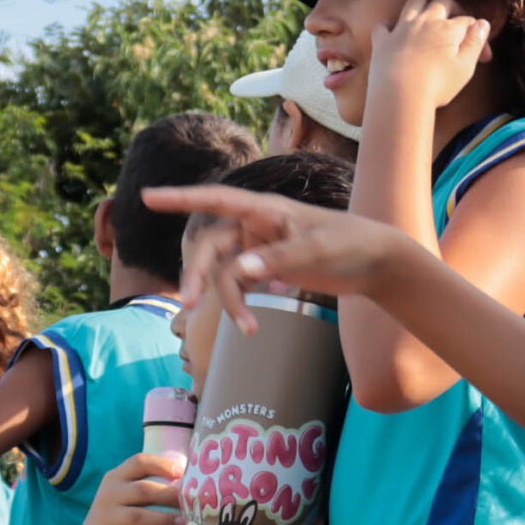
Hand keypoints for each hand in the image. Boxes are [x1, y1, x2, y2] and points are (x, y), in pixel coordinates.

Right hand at [75, 450, 186, 524]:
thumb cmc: (120, 513)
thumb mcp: (125, 492)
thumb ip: (148, 483)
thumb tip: (192, 479)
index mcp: (116, 477)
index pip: (138, 462)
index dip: (161, 464)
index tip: (181, 472)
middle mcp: (109, 494)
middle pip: (142, 490)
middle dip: (169, 495)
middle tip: (191, 503)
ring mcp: (104, 516)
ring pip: (136, 517)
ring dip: (162, 520)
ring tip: (182, 523)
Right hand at [146, 184, 408, 334]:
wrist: (377, 263)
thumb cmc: (351, 243)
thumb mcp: (319, 250)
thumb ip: (279, 259)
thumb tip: (240, 270)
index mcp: (266, 208)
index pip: (216, 199)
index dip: (180, 198)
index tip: (147, 196)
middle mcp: (257, 225)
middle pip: (211, 245)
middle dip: (197, 273)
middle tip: (187, 302)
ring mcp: (260, 248)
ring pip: (224, 272)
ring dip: (229, 300)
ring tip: (249, 328)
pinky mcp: (268, 269)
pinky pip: (240, 286)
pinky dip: (243, 305)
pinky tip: (256, 324)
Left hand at [368, 0, 489, 115]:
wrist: (400, 97)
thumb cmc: (437, 85)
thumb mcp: (465, 67)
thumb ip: (474, 43)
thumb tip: (483, 24)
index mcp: (448, 29)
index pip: (467, 21)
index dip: (477, 33)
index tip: (484, 55)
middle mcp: (425, 22)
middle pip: (441, 2)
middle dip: (452, 2)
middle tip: (456, 5)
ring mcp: (402, 29)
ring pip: (414, 2)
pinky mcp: (383, 41)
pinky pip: (384, 25)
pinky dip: (389, 23)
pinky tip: (392, 25)